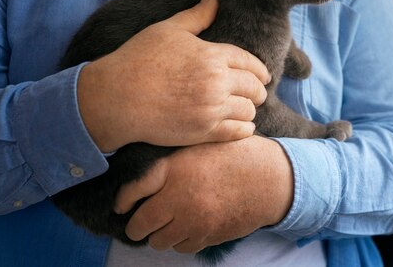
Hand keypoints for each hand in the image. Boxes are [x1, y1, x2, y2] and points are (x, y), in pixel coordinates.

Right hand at [78, 0, 270, 151]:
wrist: (116, 98)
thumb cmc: (138, 59)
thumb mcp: (168, 29)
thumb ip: (197, 15)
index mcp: (212, 55)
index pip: (250, 63)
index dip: (260, 70)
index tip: (263, 76)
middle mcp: (216, 82)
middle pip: (254, 88)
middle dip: (258, 90)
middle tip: (256, 93)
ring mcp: (211, 109)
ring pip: (249, 111)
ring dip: (249, 109)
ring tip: (244, 109)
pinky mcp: (203, 131)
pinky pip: (238, 132)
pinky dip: (244, 129)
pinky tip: (241, 126)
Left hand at [114, 136, 293, 252]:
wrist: (270, 177)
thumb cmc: (236, 155)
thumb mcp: (201, 145)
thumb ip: (172, 160)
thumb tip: (142, 175)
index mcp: (174, 169)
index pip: (131, 191)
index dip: (122, 200)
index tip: (122, 204)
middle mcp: (179, 197)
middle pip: (140, 224)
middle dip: (136, 225)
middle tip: (139, 221)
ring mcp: (194, 220)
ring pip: (159, 241)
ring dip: (159, 235)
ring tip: (166, 224)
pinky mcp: (208, 235)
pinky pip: (183, 247)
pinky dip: (181, 240)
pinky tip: (188, 227)